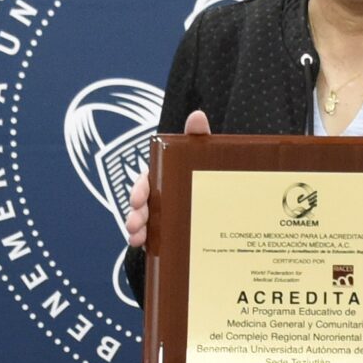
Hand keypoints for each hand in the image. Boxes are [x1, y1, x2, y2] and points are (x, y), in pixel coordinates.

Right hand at [122, 109, 210, 248]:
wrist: (226, 206)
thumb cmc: (206, 174)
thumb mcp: (204, 156)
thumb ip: (198, 137)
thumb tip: (197, 115)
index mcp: (164, 176)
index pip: (146, 181)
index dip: (140, 189)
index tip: (138, 199)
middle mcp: (159, 196)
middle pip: (142, 204)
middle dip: (135, 213)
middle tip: (136, 222)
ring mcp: (161, 216)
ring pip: (143, 222)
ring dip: (136, 228)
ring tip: (136, 237)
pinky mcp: (166, 233)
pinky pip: (152, 238)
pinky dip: (145, 242)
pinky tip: (143, 247)